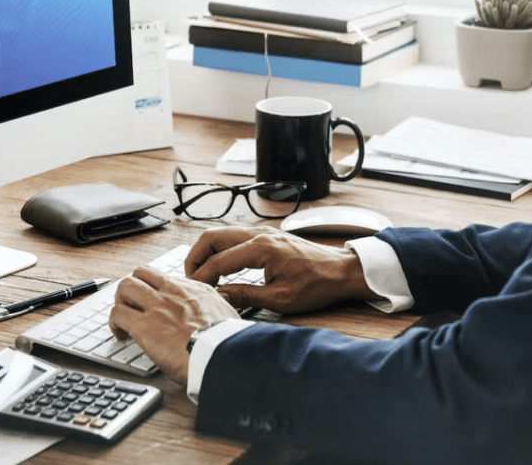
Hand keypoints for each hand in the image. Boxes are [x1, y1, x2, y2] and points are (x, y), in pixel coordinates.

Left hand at [108, 267, 239, 385]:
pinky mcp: (143, 325)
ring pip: (125, 287)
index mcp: (194, 290)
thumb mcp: (228, 315)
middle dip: (133, 289)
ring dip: (120, 302)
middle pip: (141, 273)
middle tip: (133, 306)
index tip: (153, 301)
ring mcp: (156, 306)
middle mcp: (173, 292)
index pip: (164, 277)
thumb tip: (219, 311)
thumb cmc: (227, 342)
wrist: (223, 355)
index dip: (153, 288)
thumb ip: (217, 308)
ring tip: (123, 320)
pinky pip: (117, 314)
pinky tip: (121, 335)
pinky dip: (114, 323)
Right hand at [185, 226, 377, 313]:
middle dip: (195, 257)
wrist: (341, 271)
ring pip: (221, 234)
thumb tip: (219, 297)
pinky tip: (221, 267)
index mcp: (260, 248)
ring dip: (207, 252)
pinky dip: (220, 249)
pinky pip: (234, 237)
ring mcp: (262, 232)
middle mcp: (258, 234)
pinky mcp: (267, 236)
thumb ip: (245, 296)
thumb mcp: (280, 299)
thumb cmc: (317, 285)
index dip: (201, 277)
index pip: (218, 261)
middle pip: (212, 237)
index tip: (193, 291)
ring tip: (202, 274)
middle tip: (191, 279)